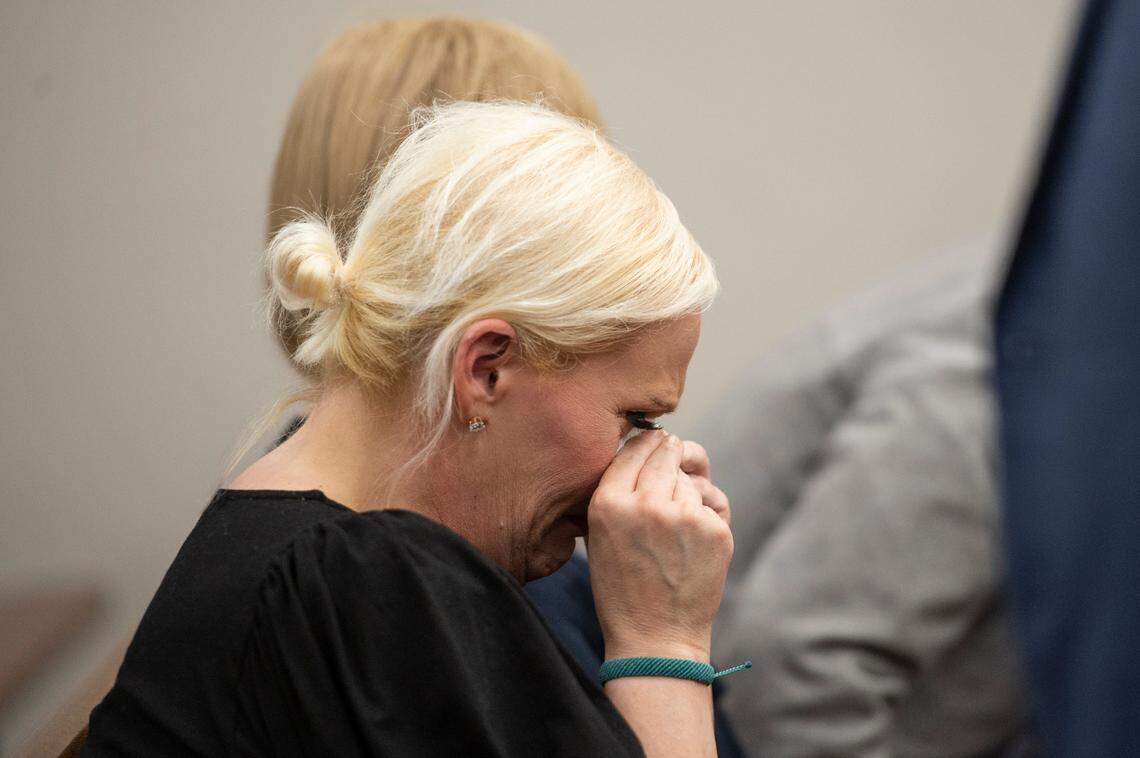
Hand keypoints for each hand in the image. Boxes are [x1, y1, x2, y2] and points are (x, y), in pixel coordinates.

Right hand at [586, 431, 733, 662]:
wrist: (656, 638)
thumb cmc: (623, 588)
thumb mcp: (599, 536)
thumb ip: (618, 492)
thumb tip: (653, 444)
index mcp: (608, 504)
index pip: (632, 450)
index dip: (646, 442)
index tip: (656, 439)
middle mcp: (646, 504)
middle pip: (666, 454)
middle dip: (671, 455)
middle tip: (674, 459)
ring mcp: (683, 517)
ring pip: (690, 480)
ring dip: (687, 492)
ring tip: (675, 529)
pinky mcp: (714, 530)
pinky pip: (711, 503)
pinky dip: (705, 515)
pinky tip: (692, 543)